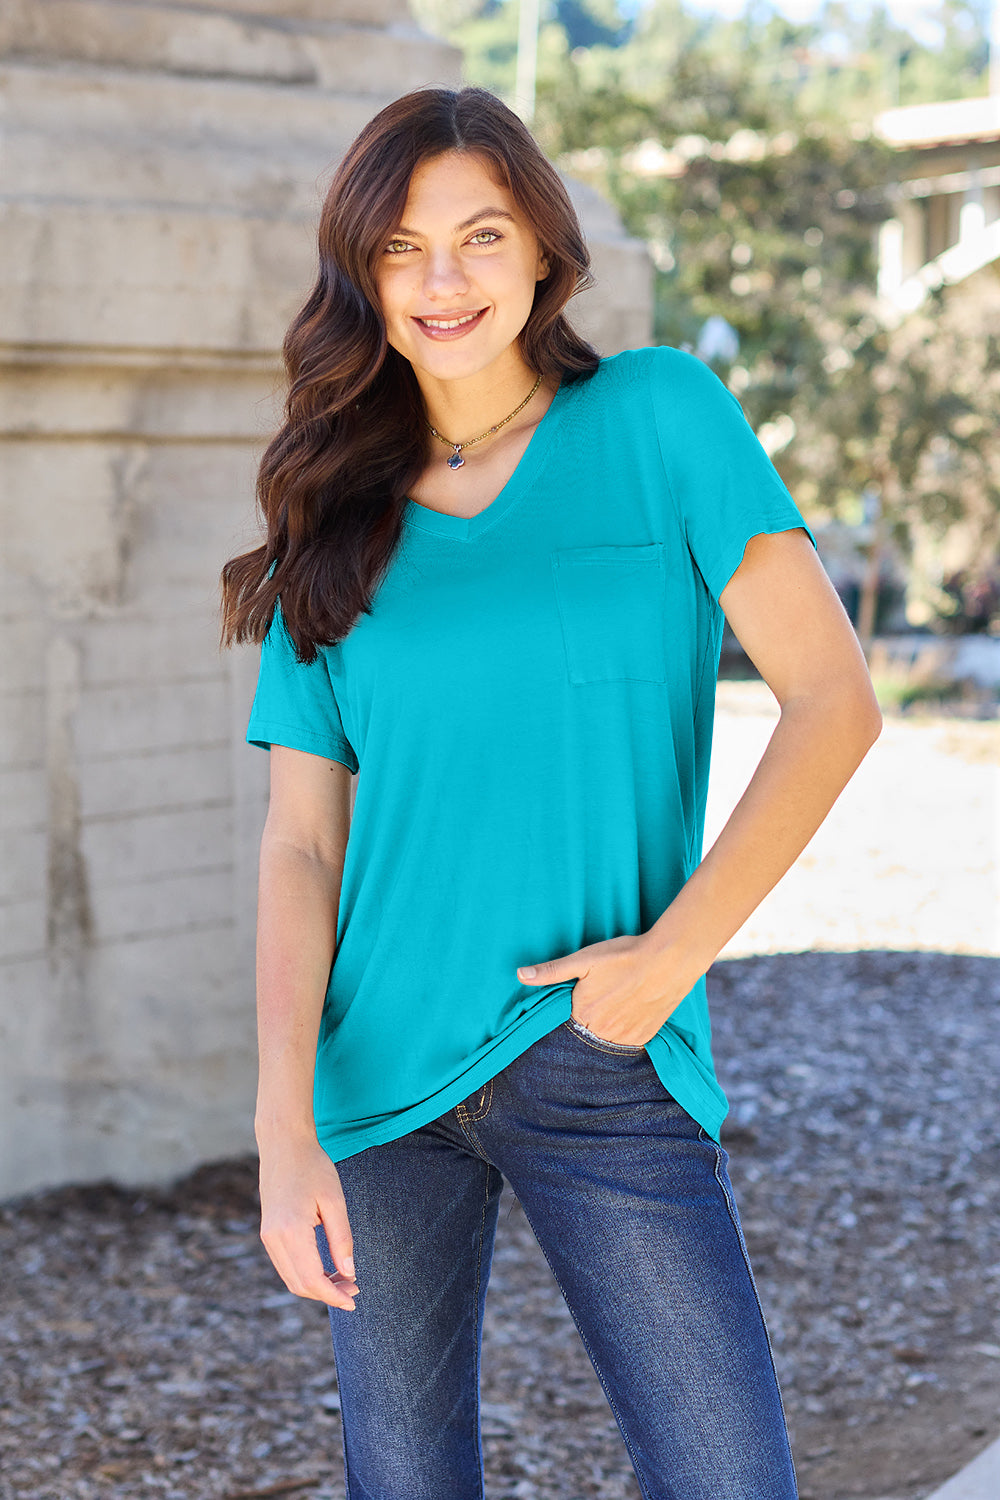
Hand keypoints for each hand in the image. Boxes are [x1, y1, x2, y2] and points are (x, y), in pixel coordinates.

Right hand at [257, 1132, 359, 1310]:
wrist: (284, 1145)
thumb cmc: (314, 1167)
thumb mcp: (335, 1200)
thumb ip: (341, 1239)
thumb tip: (348, 1273)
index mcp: (291, 1230)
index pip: (311, 1279)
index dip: (333, 1295)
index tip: (353, 1301)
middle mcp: (273, 1238)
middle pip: (299, 1284)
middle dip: (327, 1294)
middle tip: (354, 1289)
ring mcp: (267, 1237)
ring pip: (291, 1278)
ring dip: (317, 1286)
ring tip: (344, 1279)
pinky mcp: (267, 1234)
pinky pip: (286, 1265)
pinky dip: (306, 1274)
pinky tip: (326, 1269)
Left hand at [517, 933, 685, 1046]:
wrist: (669, 959)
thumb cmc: (624, 956)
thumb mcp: (584, 959)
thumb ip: (552, 971)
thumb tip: (520, 974)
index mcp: (584, 1015)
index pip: (568, 1022)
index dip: (574, 1008)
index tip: (583, 997)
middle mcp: (603, 1032)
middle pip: (588, 1032)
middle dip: (591, 1019)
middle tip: (604, 997)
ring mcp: (626, 1037)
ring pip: (608, 1039)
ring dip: (608, 1027)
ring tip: (617, 1003)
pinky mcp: (646, 1036)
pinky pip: (628, 1042)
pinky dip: (626, 1030)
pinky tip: (630, 1011)